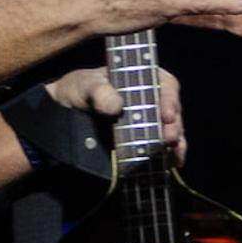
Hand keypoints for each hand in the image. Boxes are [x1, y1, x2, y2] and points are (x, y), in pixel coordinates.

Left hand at [46, 60, 184, 161]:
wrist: (65, 112)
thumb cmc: (80, 90)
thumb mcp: (85, 85)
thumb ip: (99, 91)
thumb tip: (115, 106)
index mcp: (143, 78)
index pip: (165, 85)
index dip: (169, 99)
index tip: (167, 115)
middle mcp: (153, 99)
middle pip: (172, 111)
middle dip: (174, 125)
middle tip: (169, 137)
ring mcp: (151, 122)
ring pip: (172, 131)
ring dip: (175, 143)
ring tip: (174, 154)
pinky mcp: (146, 141)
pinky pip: (164, 148)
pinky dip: (170, 156)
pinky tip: (173, 164)